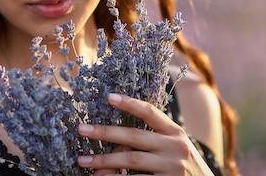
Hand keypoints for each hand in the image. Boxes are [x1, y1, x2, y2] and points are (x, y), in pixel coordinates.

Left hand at [76, 93, 214, 175]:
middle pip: (133, 137)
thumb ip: (153, 141)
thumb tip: (116, 142)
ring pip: (130, 160)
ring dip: (103, 160)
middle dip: (105, 132)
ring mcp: (172, 167)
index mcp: (176, 133)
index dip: (129, 104)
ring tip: (82, 159)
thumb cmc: (184, 168)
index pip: (150, 112)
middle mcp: (175, 147)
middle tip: (82, 129)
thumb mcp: (175, 148)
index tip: (109, 97)